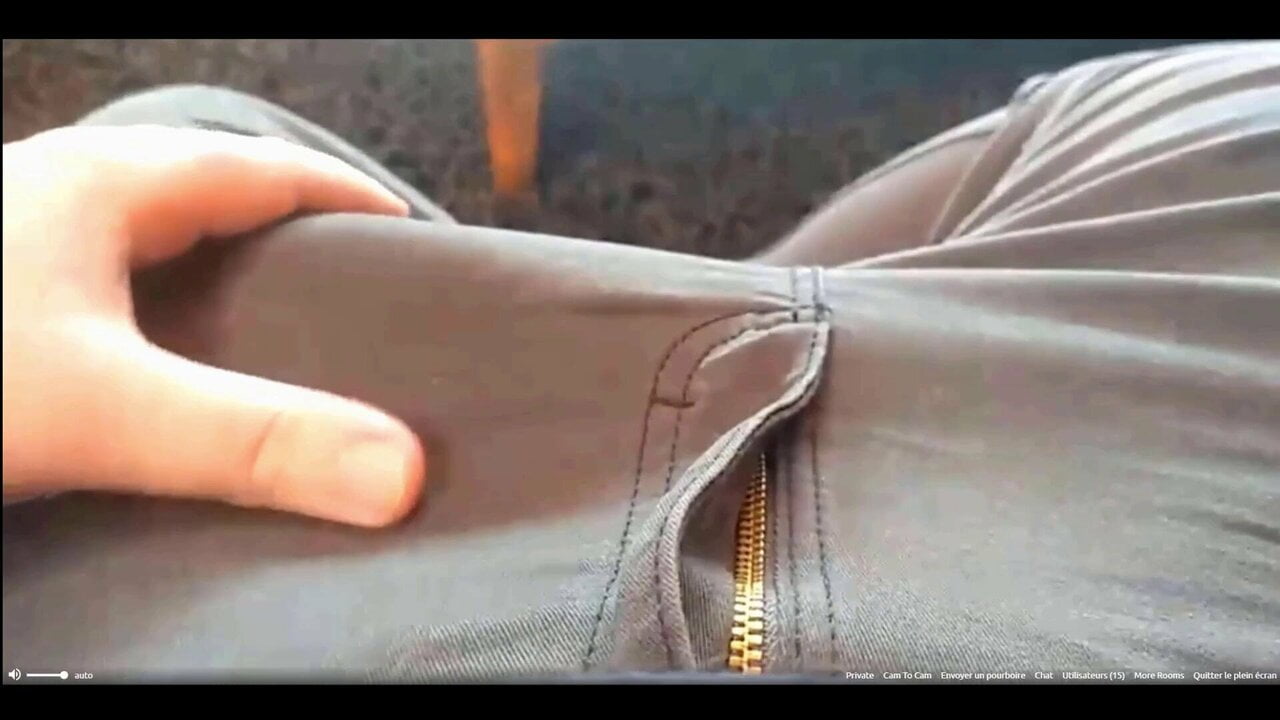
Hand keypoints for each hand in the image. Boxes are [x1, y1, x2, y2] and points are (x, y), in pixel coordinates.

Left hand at [2, 125, 425, 526]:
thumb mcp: (102, 410)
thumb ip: (250, 439)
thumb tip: (403, 474)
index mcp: (106, 182)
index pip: (265, 168)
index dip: (346, 198)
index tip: (411, 243)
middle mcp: (59, 187)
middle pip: (206, 191)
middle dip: (286, 235)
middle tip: (350, 299)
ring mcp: (13, 233)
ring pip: (147, 234)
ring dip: (214, 271)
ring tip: (269, 333)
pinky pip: (98, 277)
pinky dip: (154, 307)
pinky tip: (154, 364)